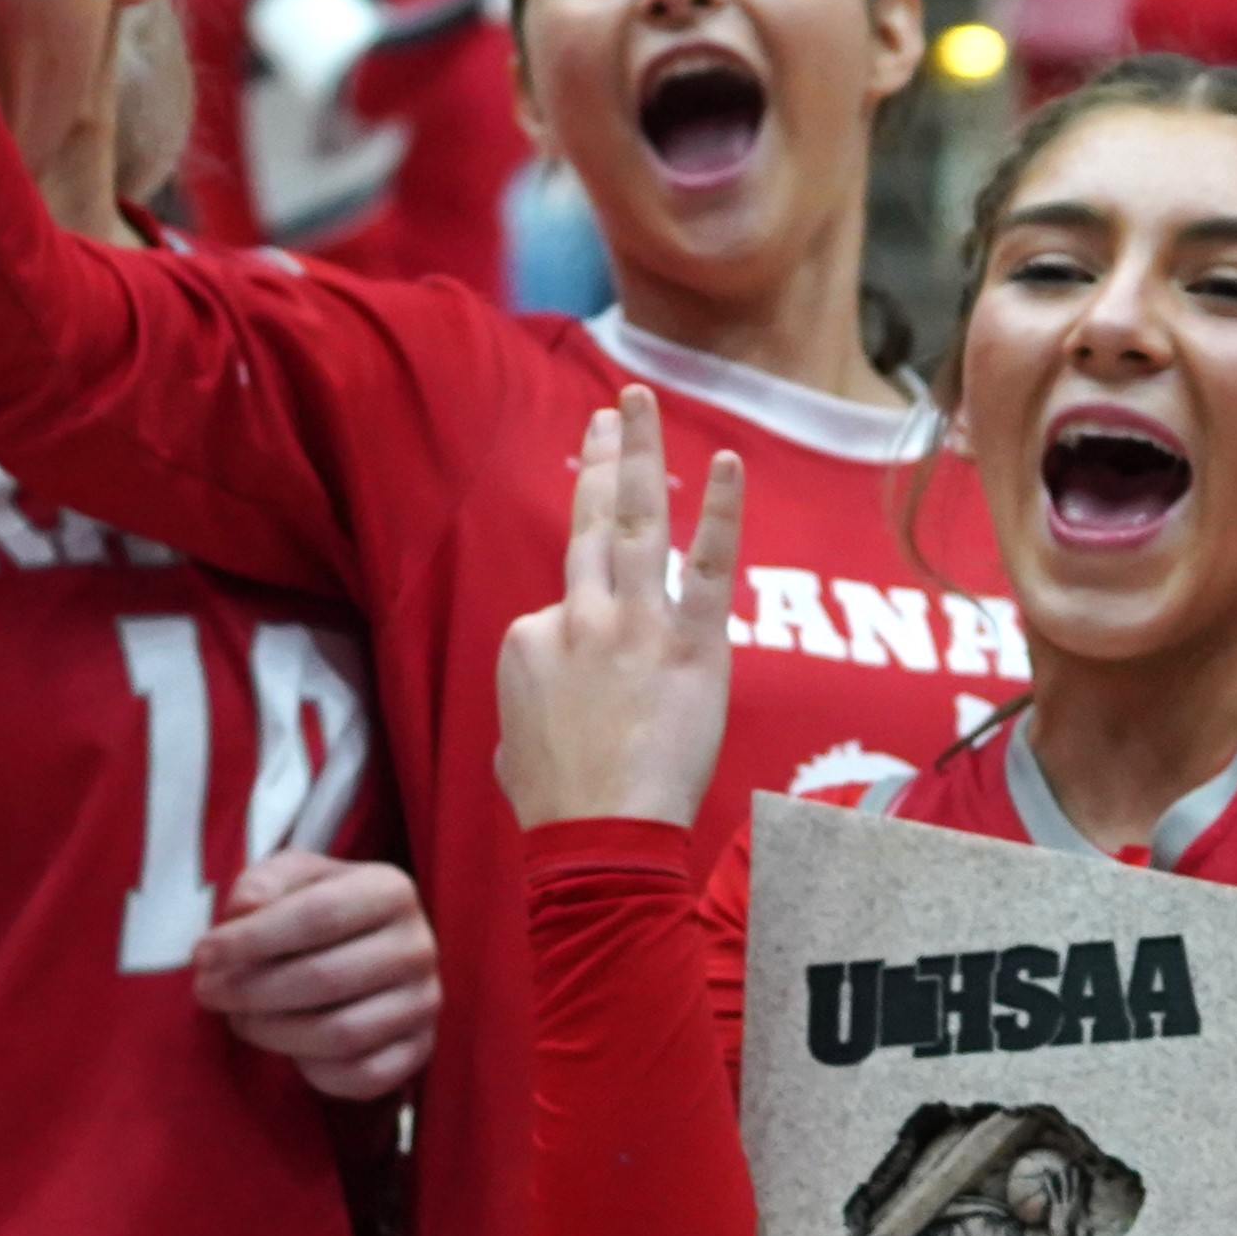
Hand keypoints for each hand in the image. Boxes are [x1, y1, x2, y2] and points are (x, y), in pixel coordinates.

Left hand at [193, 851, 443, 1101]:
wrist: (371, 949)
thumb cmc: (321, 910)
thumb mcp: (293, 879)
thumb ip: (264, 882)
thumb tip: (243, 909)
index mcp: (392, 890)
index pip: (318, 916)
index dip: (252, 939)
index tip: (202, 954)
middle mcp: (419, 947)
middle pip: (326, 978)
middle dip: (252, 990)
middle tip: (208, 992)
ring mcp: (424, 1003)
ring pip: (341, 1035)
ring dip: (273, 1033)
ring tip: (239, 1018)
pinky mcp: (420, 1049)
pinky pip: (363, 1076)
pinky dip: (314, 1072)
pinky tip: (286, 1048)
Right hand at [493, 392, 744, 831]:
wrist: (598, 835)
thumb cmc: (556, 804)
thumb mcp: (511, 742)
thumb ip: (531, 699)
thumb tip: (551, 694)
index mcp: (529, 638)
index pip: (563, 600)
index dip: (583, 626)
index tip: (596, 665)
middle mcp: (577, 615)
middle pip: (589, 523)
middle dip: (600, 461)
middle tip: (605, 414)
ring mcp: (633, 623)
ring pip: (637, 519)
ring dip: (638, 453)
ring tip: (638, 400)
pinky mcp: (689, 643)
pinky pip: (710, 565)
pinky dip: (721, 511)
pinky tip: (725, 462)